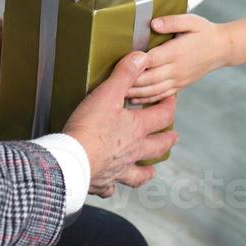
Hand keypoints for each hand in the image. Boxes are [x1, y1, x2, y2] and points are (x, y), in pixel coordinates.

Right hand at [64, 52, 178, 197]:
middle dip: (167, 141)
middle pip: (157, 147)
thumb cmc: (89, 128)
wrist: (71, 161)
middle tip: (173, 138)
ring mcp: (119, 169)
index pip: (162, 117)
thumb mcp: (107, 94)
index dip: (169, 107)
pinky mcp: (102, 182)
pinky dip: (111, 188)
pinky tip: (110, 188)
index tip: (172, 101)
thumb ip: (125, 75)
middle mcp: (133, 151)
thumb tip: (142, 57)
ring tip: (151, 171)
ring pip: (139, 173)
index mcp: (137, 129)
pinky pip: (110, 188)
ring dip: (146, 172)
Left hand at [126, 13, 230, 103]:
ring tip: (117, 93)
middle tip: (110, 82)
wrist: (222, 49)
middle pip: (148, 78)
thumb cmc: (204, 32)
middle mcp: (176, 68)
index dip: (135, 62)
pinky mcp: (180, 85)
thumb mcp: (191, 20)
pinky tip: (134, 98)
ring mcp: (178, 79)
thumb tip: (153, 23)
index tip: (120, 63)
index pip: (152, 59)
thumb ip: (172, 21)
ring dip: (135, 92)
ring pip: (153, 89)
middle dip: (129, 81)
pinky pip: (162, 95)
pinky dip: (147, 98)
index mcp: (176, 51)